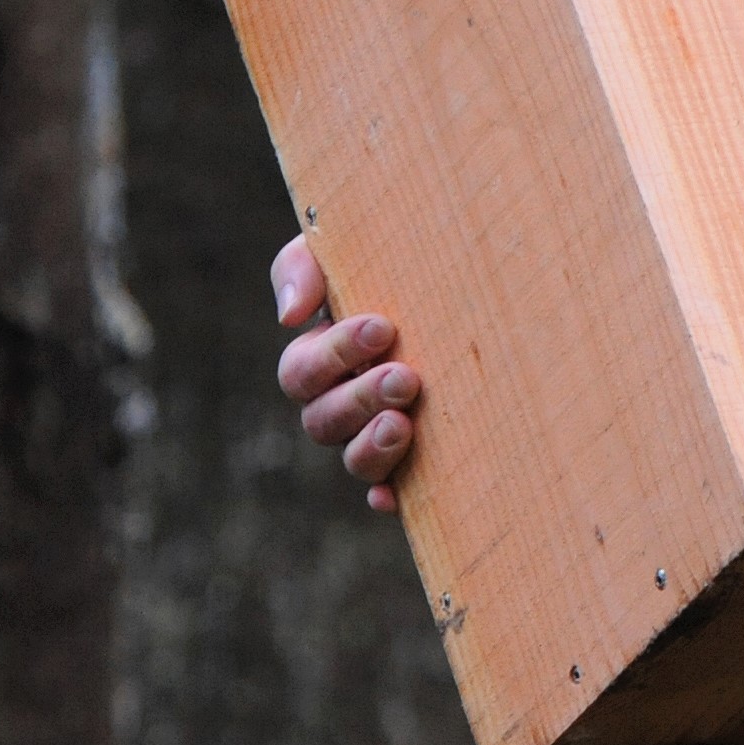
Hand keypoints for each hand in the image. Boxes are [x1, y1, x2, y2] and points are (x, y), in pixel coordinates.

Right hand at [272, 232, 421, 512]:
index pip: (303, 372)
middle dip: (361, 399)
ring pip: (353, 459)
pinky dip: (387, 494)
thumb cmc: (391, 261)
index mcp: (319, 359)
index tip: (384, 326)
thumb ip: (304, 266)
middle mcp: (340, 404)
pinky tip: (393, 495)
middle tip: (406, 377)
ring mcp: (374, 434)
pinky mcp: (411, 459)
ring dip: (371, 448)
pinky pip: (390, 489)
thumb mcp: (340, 249)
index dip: (335, 353)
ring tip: (403, 424)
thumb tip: (290, 316)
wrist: (453, 280)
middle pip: (323, 421)